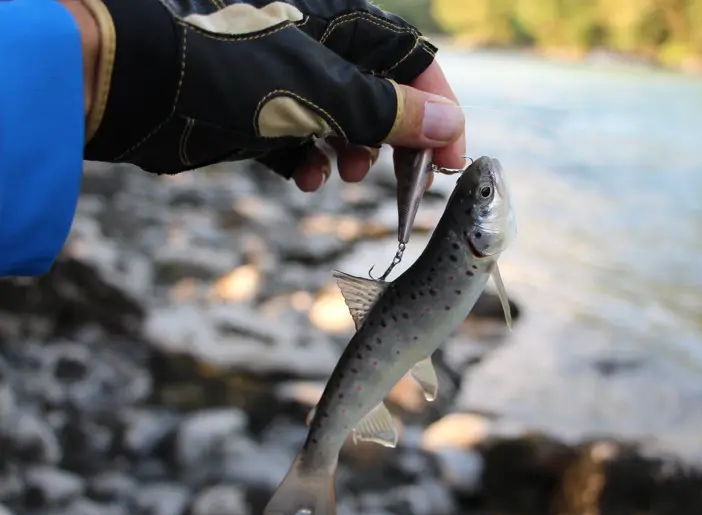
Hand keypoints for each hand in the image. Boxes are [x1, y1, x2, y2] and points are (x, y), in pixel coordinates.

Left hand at [74, 0, 465, 188]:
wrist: (125, 82)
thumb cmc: (219, 72)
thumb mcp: (315, 92)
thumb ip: (385, 110)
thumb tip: (448, 122)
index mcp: (340, 21)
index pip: (414, 61)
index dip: (440, 110)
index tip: (450, 161)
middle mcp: (317, 45)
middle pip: (382, 94)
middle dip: (396, 139)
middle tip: (406, 181)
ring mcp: (283, 79)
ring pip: (343, 121)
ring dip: (354, 153)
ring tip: (347, 174)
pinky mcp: (255, 112)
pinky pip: (300, 139)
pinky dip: (309, 163)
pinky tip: (304, 178)